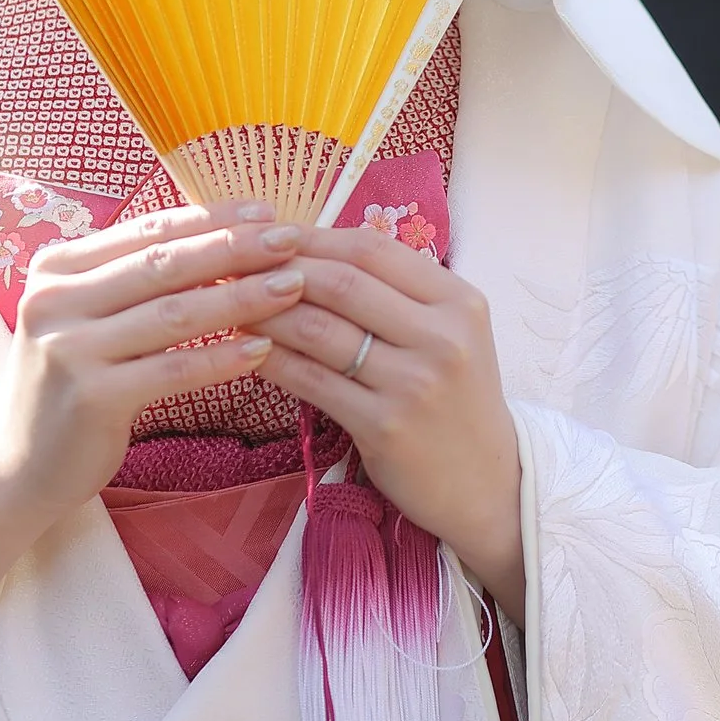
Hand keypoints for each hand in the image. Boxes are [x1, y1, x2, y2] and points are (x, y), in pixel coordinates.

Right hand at [0, 200, 306, 672]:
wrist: (17, 466)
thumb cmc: (69, 385)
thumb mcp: (89, 319)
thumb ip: (134, 280)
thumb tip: (221, 236)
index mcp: (57, 266)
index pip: (148, 229)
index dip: (211, 217)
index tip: (267, 210)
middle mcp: (54, 299)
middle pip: (164, 264)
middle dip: (233, 248)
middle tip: (291, 239)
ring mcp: (67, 348)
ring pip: (172, 313)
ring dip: (239, 297)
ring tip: (292, 287)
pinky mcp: (88, 397)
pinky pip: (170, 370)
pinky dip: (219, 357)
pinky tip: (261, 349)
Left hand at [244, 229, 527, 621]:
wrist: (488, 484)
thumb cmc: (457, 400)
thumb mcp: (449, 333)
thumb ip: (397, 293)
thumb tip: (312, 251)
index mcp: (459, 300)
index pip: (373, 248)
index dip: (313, 237)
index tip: (269, 236)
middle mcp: (442, 336)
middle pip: (342, 282)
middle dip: (280, 269)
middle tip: (235, 264)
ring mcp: (414, 384)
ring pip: (320, 329)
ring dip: (266, 312)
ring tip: (231, 303)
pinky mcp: (385, 427)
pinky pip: (311, 381)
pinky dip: (272, 360)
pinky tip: (247, 351)